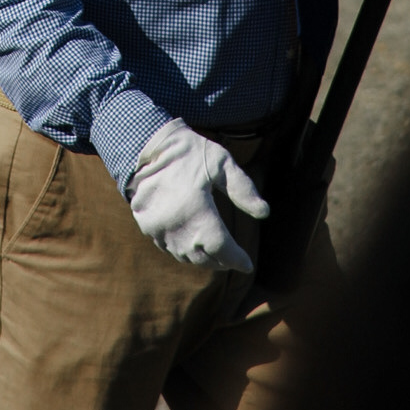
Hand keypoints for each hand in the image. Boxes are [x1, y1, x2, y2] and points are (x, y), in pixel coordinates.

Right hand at [128, 118, 268, 272]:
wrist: (145, 144)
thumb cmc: (187, 152)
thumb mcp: (220, 162)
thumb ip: (242, 189)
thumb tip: (264, 212)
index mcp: (198, 211)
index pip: (221, 248)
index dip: (236, 259)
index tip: (248, 264)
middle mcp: (177, 226)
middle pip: (204, 257)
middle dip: (221, 261)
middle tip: (233, 260)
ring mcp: (159, 229)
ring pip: (185, 256)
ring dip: (203, 259)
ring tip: (215, 255)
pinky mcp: (147, 226)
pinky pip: (169, 247)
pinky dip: (184, 251)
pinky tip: (192, 244)